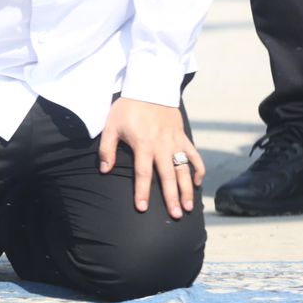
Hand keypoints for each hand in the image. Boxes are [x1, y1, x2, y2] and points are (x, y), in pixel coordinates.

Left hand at [98, 99, 205, 218]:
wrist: (150, 87)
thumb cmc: (127, 107)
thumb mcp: (111, 125)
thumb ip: (107, 149)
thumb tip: (104, 170)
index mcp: (143, 145)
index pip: (143, 174)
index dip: (142, 192)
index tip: (142, 209)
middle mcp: (161, 147)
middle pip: (168, 177)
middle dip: (171, 198)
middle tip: (176, 215)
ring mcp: (175, 143)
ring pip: (184, 170)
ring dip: (187, 189)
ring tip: (189, 207)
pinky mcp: (183, 137)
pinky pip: (194, 155)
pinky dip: (198, 168)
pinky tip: (197, 182)